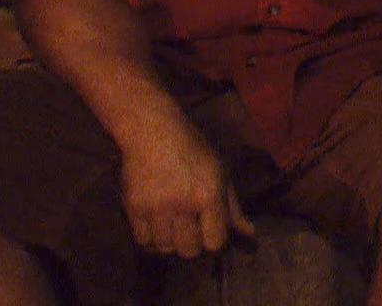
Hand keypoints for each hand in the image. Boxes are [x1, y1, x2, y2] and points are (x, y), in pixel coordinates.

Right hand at [117, 115, 254, 257]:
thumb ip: (233, 207)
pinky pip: (143, 241)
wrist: (152, 131)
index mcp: (209, 194)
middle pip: (190, 250)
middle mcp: (183, 204)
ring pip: (165, 248)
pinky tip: (157, 228)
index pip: (215, 241)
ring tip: (173, 227)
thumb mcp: (220, 172)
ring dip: (171, 242)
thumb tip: (249, 233)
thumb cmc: (193, 149)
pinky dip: (151, 240)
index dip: (215, 240)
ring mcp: (155, 207)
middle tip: (191, 230)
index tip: (210, 232)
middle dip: (193, 244)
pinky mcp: (132, 208)